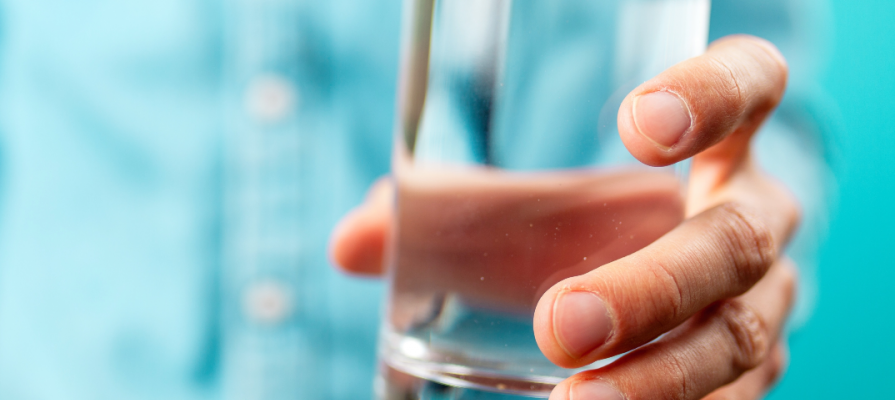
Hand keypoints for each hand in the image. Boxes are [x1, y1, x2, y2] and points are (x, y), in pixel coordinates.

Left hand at [330, 35, 799, 399]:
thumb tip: (349, 244)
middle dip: (649, 285)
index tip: (637, 126)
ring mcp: (767, 303)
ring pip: (738, 336)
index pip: (751, 85)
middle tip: (559, 324)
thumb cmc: (588, 234)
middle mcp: (756, 217)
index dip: (713, 94)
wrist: (666, 301)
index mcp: (717, 145)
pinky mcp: (756, 375)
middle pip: (735, 238)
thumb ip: (447, 216)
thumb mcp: (526, 213)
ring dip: (656, 377)